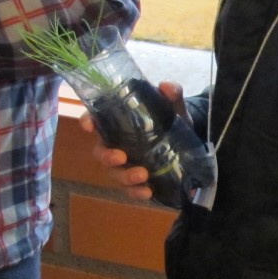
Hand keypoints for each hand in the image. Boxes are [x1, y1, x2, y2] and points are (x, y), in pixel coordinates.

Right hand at [80, 81, 187, 201]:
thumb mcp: (174, 107)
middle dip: (106, 156)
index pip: (96, 120)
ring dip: (125, 177)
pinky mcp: (137, 182)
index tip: (88, 126)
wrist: (190, 143)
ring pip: (114, 174)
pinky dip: (136, 192)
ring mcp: (126, 165)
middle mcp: (117, 144)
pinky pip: (130, 190)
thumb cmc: (172, 120)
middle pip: (100, 152)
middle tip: (121, 157)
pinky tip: (148, 192)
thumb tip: (166, 86)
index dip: (87, 121)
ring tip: (144, 175)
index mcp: (120, 122)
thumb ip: (172, 95)